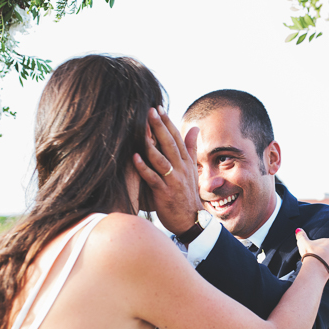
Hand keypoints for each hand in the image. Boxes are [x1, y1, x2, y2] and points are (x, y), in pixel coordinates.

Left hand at [133, 107, 202, 234]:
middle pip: (169, 144)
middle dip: (160, 127)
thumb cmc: (187, 194)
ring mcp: (173, 181)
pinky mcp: (164, 193)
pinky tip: (134, 157)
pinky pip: (153, 178)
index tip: (159, 108)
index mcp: (185, 162)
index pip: (177, 138)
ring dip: (151, 144)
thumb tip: (195, 128)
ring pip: (161, 159)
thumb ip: (191, 148)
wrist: (191, 220)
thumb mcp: (192, 169)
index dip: (168, 123)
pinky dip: (144, 168)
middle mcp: (180, 169)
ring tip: (142, 130)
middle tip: (150, 110)